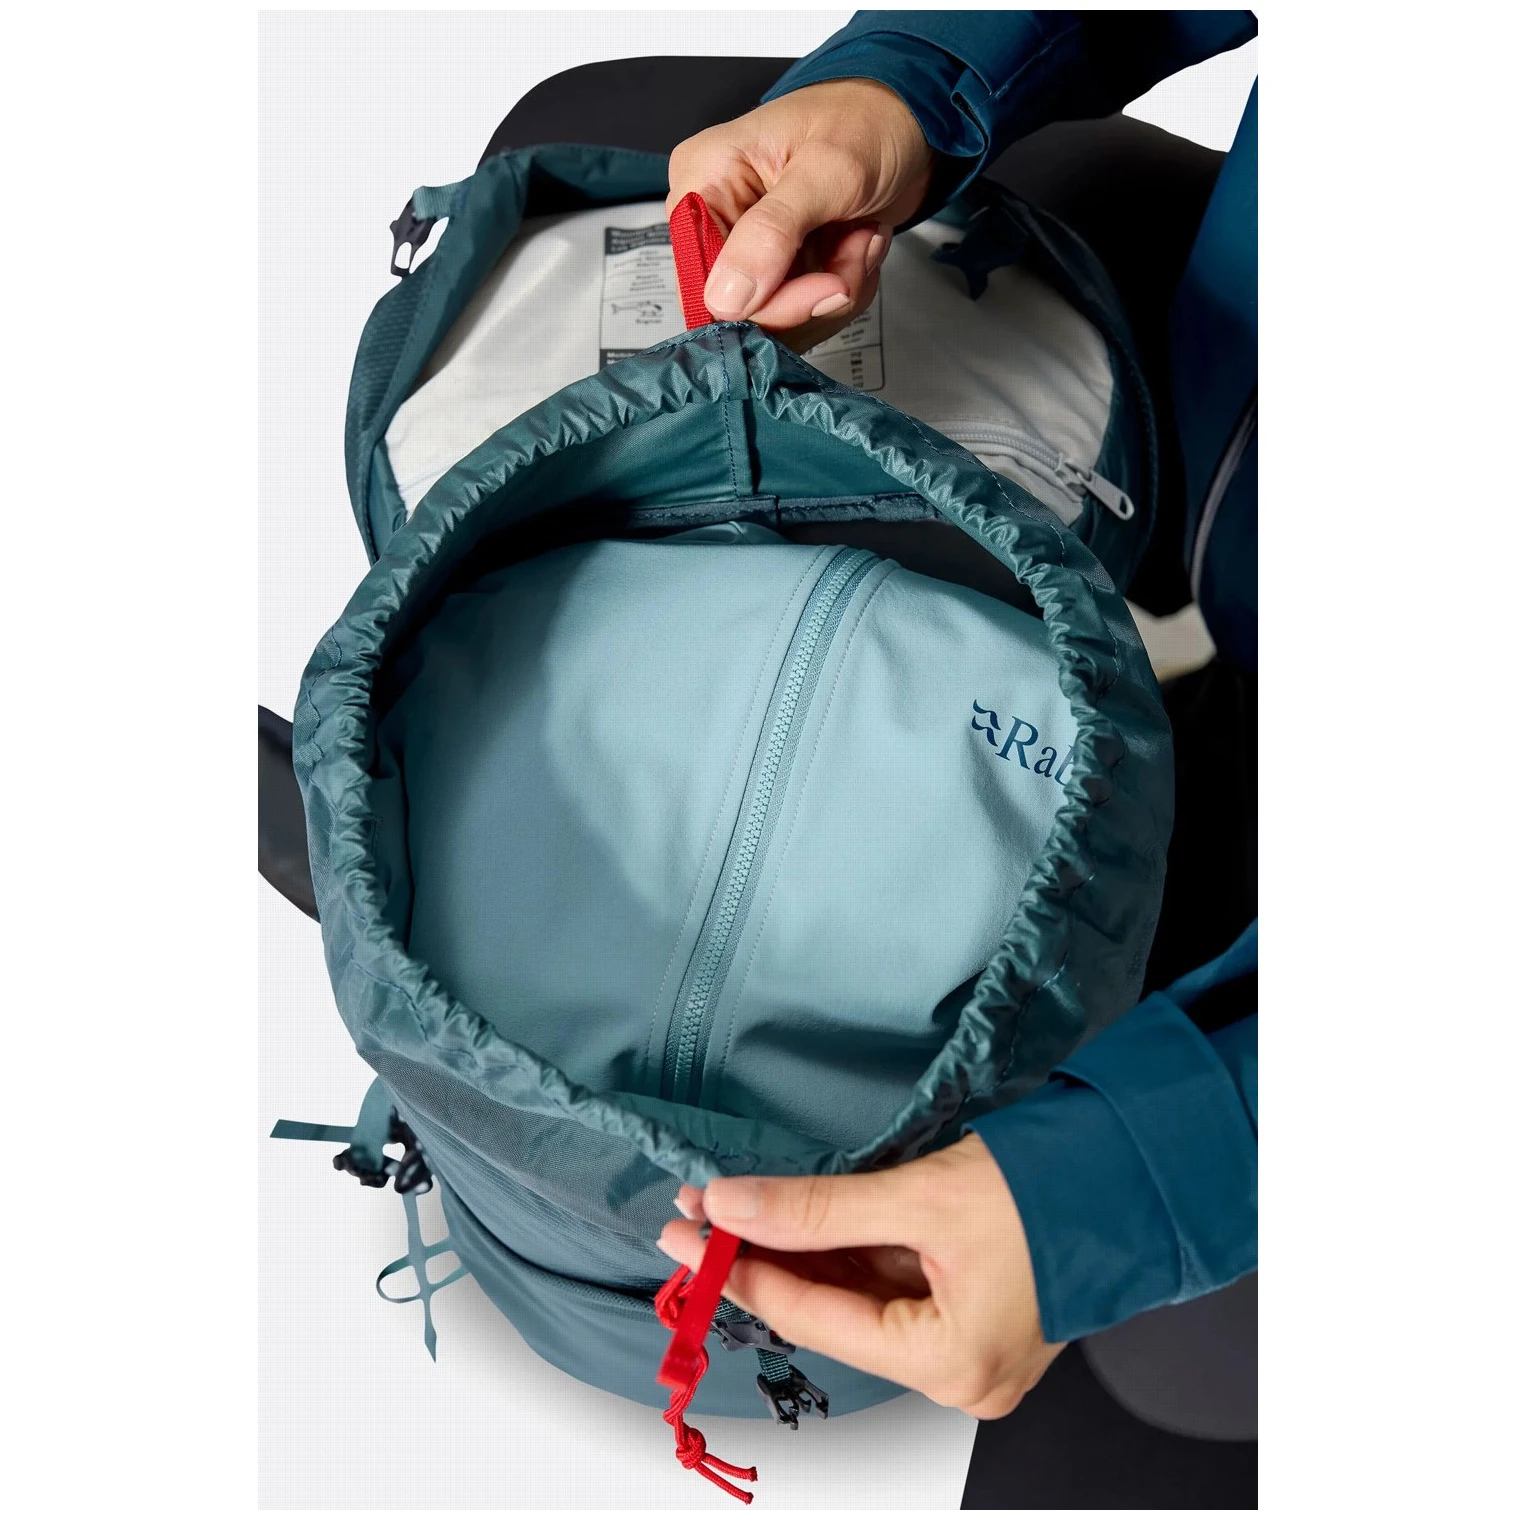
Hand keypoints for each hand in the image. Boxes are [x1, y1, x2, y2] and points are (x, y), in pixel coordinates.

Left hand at [657, 1132, 1063, 1419]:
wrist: (1142, 1169)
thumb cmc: (1056, 1189)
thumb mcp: (922, 1196)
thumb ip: (819, 1207)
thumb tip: (734, 1206)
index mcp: (952, 1364)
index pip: (819, 1318)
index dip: (745, 1273)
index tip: (692, 1233)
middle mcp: (959, 1371)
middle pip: (835, 1312)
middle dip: (766, 1257)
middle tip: (703, 1214)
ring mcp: (970, 1343)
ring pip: (860, 1295)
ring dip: (800, 1247)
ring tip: (735, 1208)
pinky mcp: (976, 1308)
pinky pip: (893, 1283)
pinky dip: (845, 1247)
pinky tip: (796, 1216)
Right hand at [665, 78, 935, 353]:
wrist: (906, 122)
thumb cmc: (864, 121)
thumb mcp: (825, 169)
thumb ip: (772, 232)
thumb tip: (725, 298)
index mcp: (704, 181)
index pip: (700, 279)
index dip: (759, 303)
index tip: (822, 287)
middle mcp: (719, 220)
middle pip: (742, 311)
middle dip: (812, 293)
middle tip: (855, 250)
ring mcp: (752, 251)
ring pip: (781, 321)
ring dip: (838, 289)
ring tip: (862, 237)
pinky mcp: (784, 271)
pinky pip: (807, 316)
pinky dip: (845, 289)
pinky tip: (860, 245)